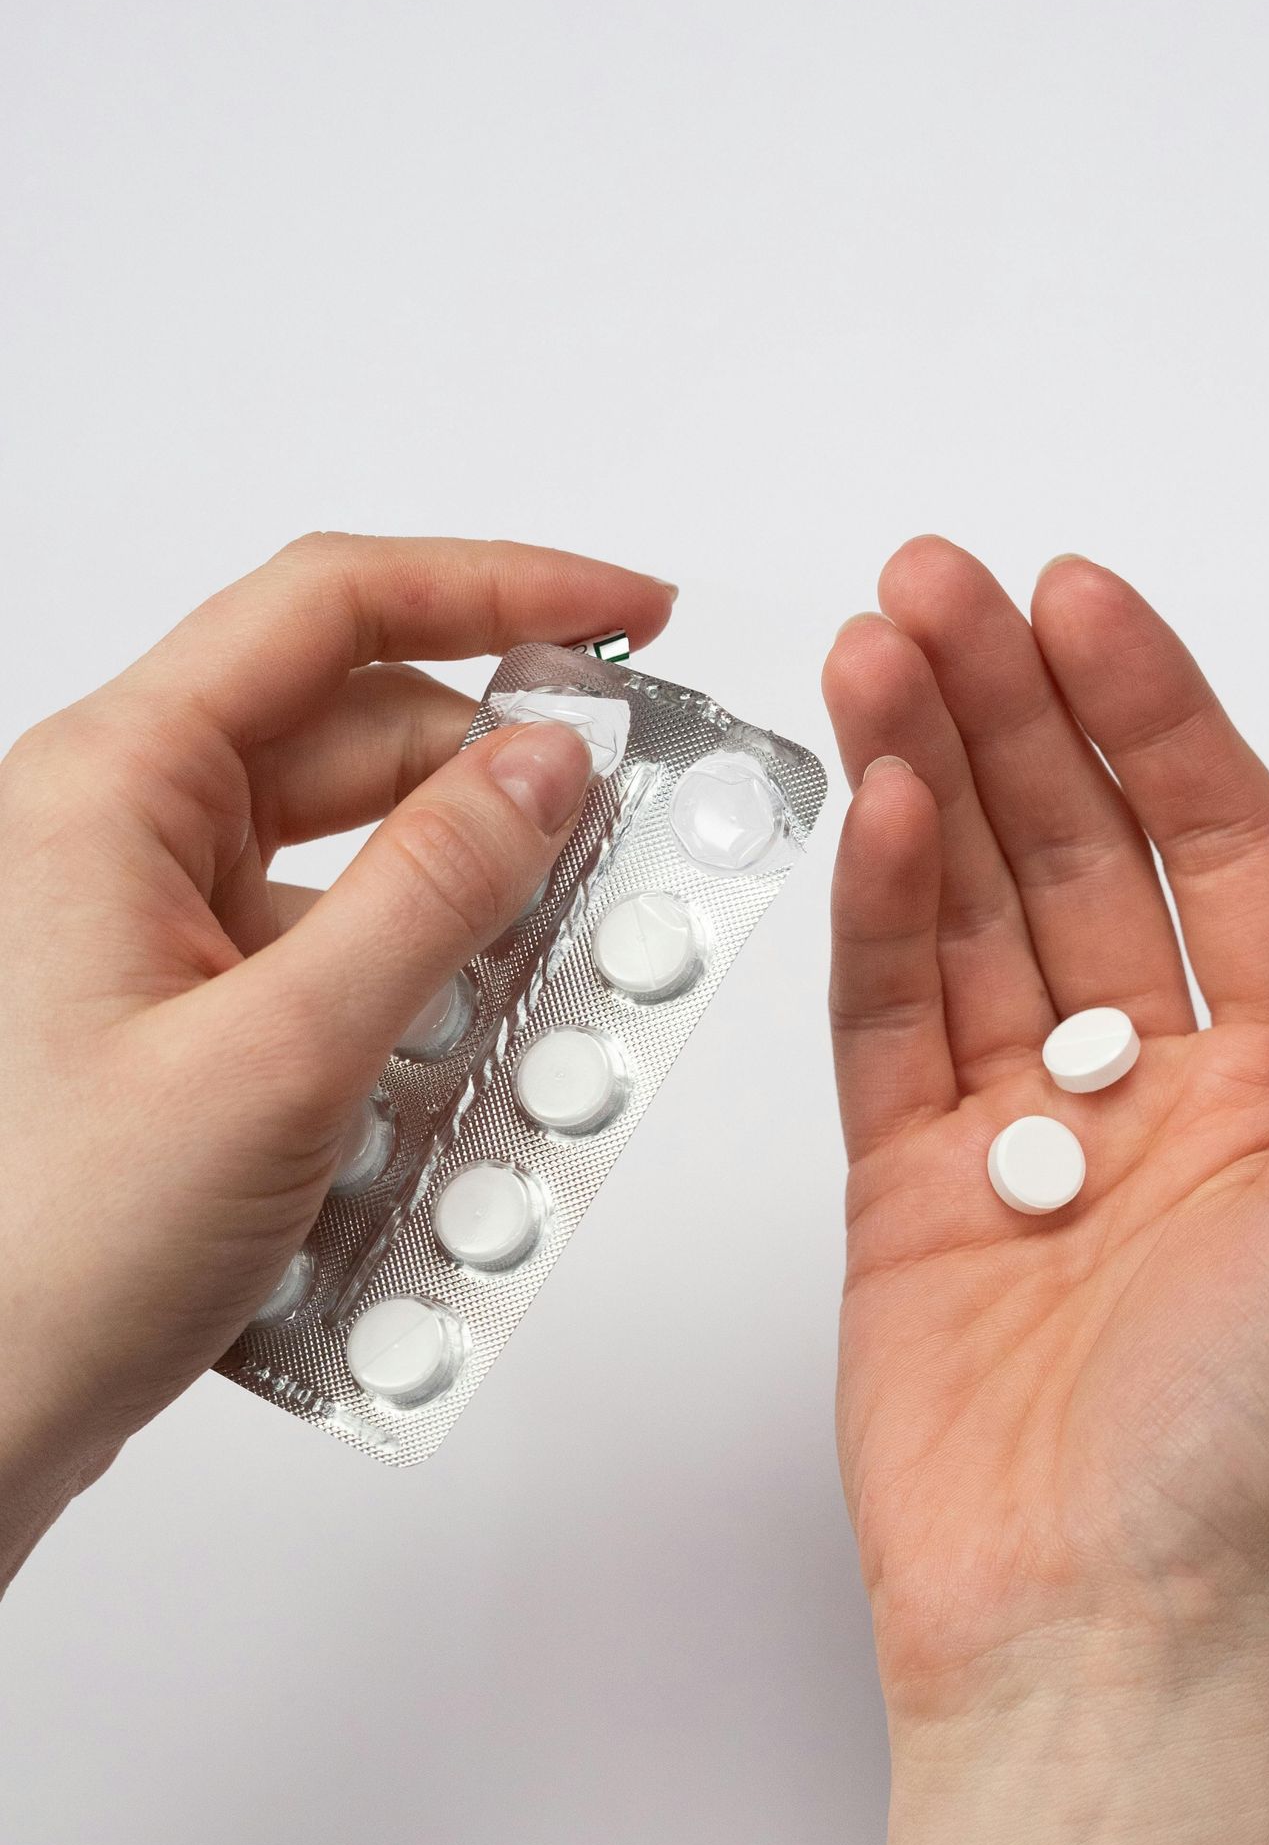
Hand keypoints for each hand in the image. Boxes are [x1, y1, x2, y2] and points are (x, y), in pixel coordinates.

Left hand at [0, 532, 672, 1571]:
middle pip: (358, 741)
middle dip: (504, 794)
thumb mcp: (284, 1059)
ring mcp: (143, 927)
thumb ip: (436, 895)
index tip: (628, 619)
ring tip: (556, 1001)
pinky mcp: (176, 1017)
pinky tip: (467, 1088)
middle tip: (634, 849)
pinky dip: (416, 1008)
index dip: (496, 592)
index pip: (329, 613)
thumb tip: (551, 767)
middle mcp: (118, 834)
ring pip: (355, 864)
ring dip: (467, 924)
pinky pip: (328, 963)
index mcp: (111, 789)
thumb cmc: (42, 1251)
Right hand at [824, 539, 1268, 1706]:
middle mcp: (1158, 1090)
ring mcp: (1023, 1132)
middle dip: (1011, 711)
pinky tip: (868, 805)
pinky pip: (887, 1018)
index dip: (1154, 716)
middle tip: (935, 586)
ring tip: (873, 650)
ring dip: (925, 774)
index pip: (1218, 848)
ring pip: (968, 910)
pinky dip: (875, 909)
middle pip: (1077, 853)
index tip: (1079, 602)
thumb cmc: (1253, 1446)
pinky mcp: (907, 1189)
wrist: (1092, 1624)